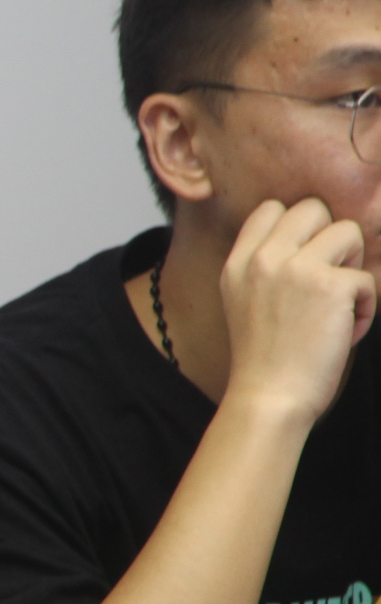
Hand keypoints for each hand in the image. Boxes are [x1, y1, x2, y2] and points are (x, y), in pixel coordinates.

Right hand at [217, 198, 375, 424]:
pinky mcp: (331, 286)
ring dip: (352, 266)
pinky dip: (365, 307)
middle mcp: (264, 258)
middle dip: (331, 238)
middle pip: (313, 208)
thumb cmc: (265, 358)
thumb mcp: (242, 301)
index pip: (272, 209)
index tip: (304, 259)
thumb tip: (311, 244)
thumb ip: (264, 267)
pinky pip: (366, 278)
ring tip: (339, 302)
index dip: (298, 227)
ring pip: (348, 231)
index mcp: (238, 262)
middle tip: (327, 276)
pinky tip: (344, 331)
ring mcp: (296, 268)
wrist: (270, 396)